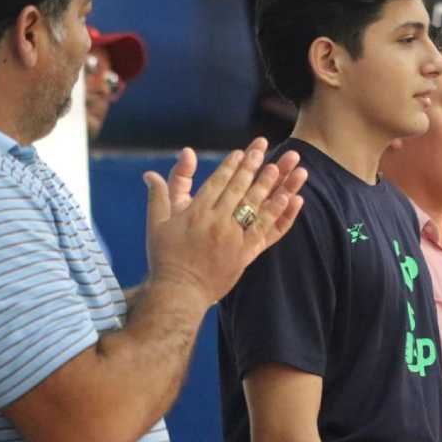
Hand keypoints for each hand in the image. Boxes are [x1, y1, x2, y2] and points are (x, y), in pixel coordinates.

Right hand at [143, 137, 307, 306]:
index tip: (242, 152)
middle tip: (265, 148)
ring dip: (270, 184)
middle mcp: (217, 222)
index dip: (231, 165)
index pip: (218, 182)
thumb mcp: (156, 223)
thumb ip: (160, 194)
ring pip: (256, 206)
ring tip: (281, 167)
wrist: (179, 293)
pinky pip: (266, 230)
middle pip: (239, 189)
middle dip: (253, 166)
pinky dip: (279, 214)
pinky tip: (290, 199)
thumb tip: (150, 172)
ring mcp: (234, 238)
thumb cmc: (165, 257)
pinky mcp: (246, 253)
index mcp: (196, 212)